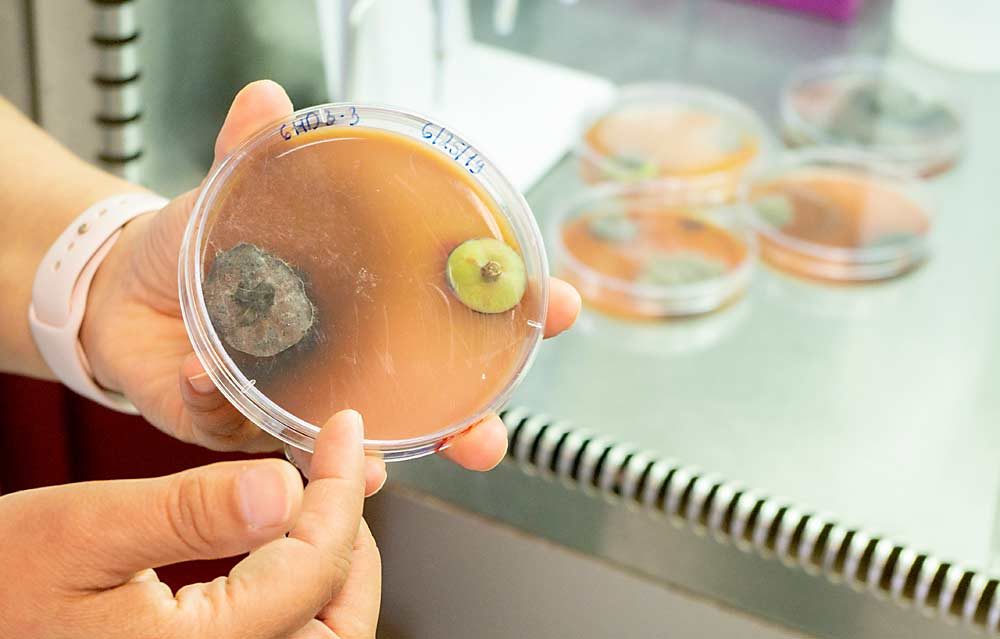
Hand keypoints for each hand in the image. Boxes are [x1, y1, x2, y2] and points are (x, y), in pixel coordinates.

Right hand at [0, 409, 378, 638]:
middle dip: (353, 541)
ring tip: (318, 502)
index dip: (341, 489)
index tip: (344, 431)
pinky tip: (281, 544)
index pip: (316, 568)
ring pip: (320, 638)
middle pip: (339, 623)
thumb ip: (191, 513)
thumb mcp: (86, 530)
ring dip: (334, 570)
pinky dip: (302, 593)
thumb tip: (285, 490)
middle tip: (339, 472)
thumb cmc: (2, 581)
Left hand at [80, 80, 580, 475]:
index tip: (562, 306)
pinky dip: (243, 421)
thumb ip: (250, 151)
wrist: (121, 295)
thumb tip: (265, 96)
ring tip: (375, 468)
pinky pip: (252, 437)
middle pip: (431, 405)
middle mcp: (349, 360)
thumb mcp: (229, 195)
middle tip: (487, 440)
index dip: (520, 313)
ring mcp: (301, 401)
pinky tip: (230, 400)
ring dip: (374, 461)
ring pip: (357, 444)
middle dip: (469, 427)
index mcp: (368, 302)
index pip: (462, 314)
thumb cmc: (198, 248)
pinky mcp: (243, 429)